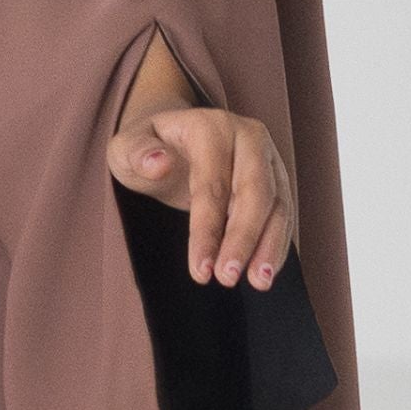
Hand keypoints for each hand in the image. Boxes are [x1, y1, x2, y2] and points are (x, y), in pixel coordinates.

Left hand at [107, 101, 295, 289]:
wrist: (175, 140)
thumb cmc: (149, 148)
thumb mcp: (127, 146)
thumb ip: (136, 152)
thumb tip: (159, 164)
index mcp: (210, 127)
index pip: (212, 184)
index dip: (207, 230)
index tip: (199, 270)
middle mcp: (248, 137)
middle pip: (254, 192)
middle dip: (243, 239)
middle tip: (227, 278)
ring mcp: (267, 158)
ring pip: (278, 204)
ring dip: (269, 246)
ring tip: (258, 282)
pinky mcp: (277, 179)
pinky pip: (284, 214)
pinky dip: (277, 244)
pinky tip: (265, 271)